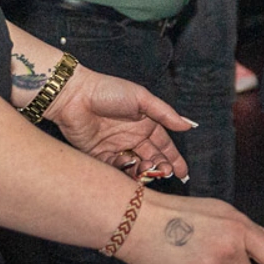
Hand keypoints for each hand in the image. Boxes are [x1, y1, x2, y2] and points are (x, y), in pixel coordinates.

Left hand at [45, 69, 191, 183]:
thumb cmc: (109, 91)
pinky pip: (116, 169)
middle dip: (161, 167)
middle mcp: (132, 137)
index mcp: (144, 123)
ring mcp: (116, 147)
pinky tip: (131, 165)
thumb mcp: (141, 99)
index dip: (174, 158)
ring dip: (145, 170)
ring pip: (136, 166)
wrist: (75, 97)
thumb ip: (165, 113)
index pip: (164, 144)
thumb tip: (188, 125)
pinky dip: (126, 170)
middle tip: (166, 172)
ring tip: (149, 168)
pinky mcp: (99, 156)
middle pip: (152, 157)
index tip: (183, 172)